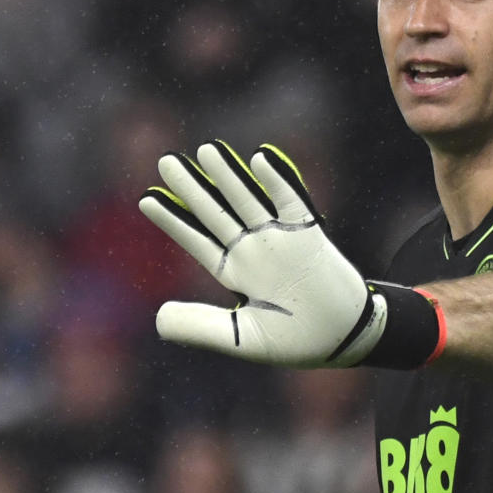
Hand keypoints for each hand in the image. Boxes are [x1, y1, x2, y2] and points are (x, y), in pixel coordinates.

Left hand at [139, 140, 387, 366]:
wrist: (345, 339)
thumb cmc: (296, 342)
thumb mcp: (241, 339)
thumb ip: (199, 327)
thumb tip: (157, 318)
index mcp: (235, 275)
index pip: (197, 241)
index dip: (173, 221)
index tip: (147, 199)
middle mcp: (253, 252)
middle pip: (216, 213)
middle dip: (192, 188)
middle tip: (165, 161)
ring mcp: (280, 241)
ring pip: (248, 201)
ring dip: (227, 176)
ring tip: (204, 150)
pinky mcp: (309, 235)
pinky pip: (291, 201)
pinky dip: (277, 181)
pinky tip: (258, 158)